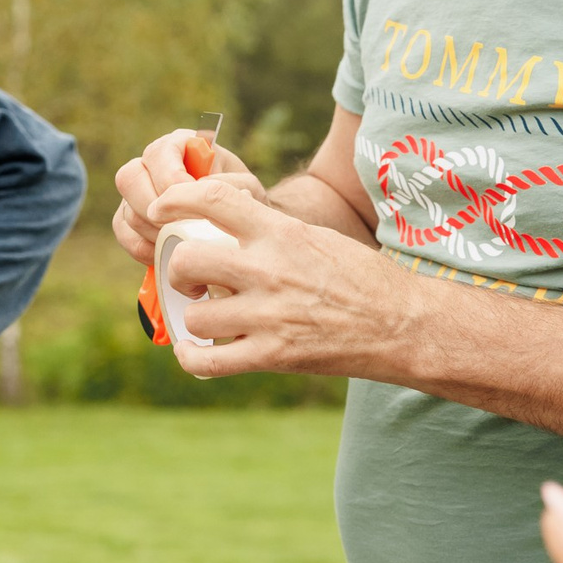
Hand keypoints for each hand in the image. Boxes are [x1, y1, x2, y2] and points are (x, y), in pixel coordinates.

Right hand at [111, 129, 265, 264]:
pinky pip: (123, 233)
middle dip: (154, 209)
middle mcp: (152, 163)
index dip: (171, 181)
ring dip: (153, 232)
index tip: (193, 204)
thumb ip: (227, 184)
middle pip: (129, 178)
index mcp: (179, 145)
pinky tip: (166, 253)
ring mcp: (137, 191)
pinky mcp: (130, 217)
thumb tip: (199, 191)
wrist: (240, 224)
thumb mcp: (246, 187)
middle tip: (180, 228)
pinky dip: (143, 248)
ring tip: (181, 243)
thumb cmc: (243, 200)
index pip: (158, 155)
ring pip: (127, 210)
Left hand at [140, 178, 407, 376]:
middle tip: (192, 279)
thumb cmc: (361, 278)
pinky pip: (208, 362)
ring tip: (208, 317)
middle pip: (187, 261)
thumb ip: (270, 234)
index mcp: (281, 232)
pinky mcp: (272, 355)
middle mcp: (268, 270)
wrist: (402, 323)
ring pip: (195, 315)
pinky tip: (196, 352)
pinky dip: (192, 358)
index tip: (160, 208)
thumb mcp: (316, 238)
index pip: (213, 200)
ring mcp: (268, 315)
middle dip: (178, 270)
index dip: (176, 201)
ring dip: (194, 317)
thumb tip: (224, 231)